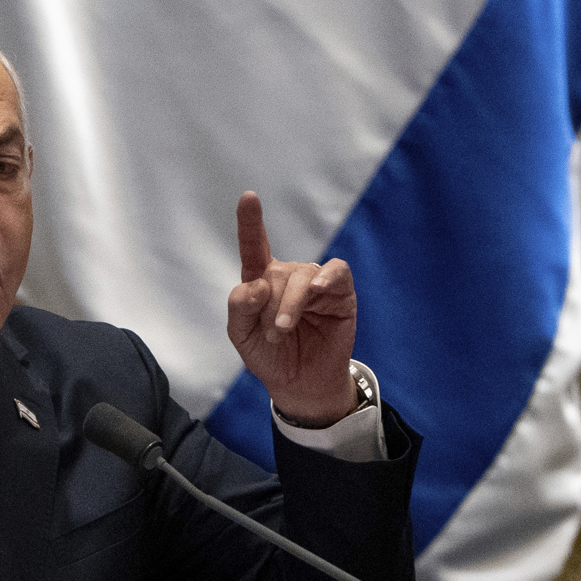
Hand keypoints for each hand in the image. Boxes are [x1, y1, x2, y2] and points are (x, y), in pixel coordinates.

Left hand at [226, 191, 357, 426]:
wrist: (300, 384)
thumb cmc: (269, 355)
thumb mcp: (241, 335)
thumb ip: (240, 307)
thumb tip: (255, 285)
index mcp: (261, 280)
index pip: (254, 246)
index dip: (251, 222)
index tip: (249, 196)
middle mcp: (288, 276)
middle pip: (276, 274)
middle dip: (269, 308)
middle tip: (271, 336)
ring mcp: (315, 283)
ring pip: (302, 276)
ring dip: (289, 305)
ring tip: (282, 331)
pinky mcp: (340, 294)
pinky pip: (337, 272)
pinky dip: (326, 277)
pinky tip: (316, 290)